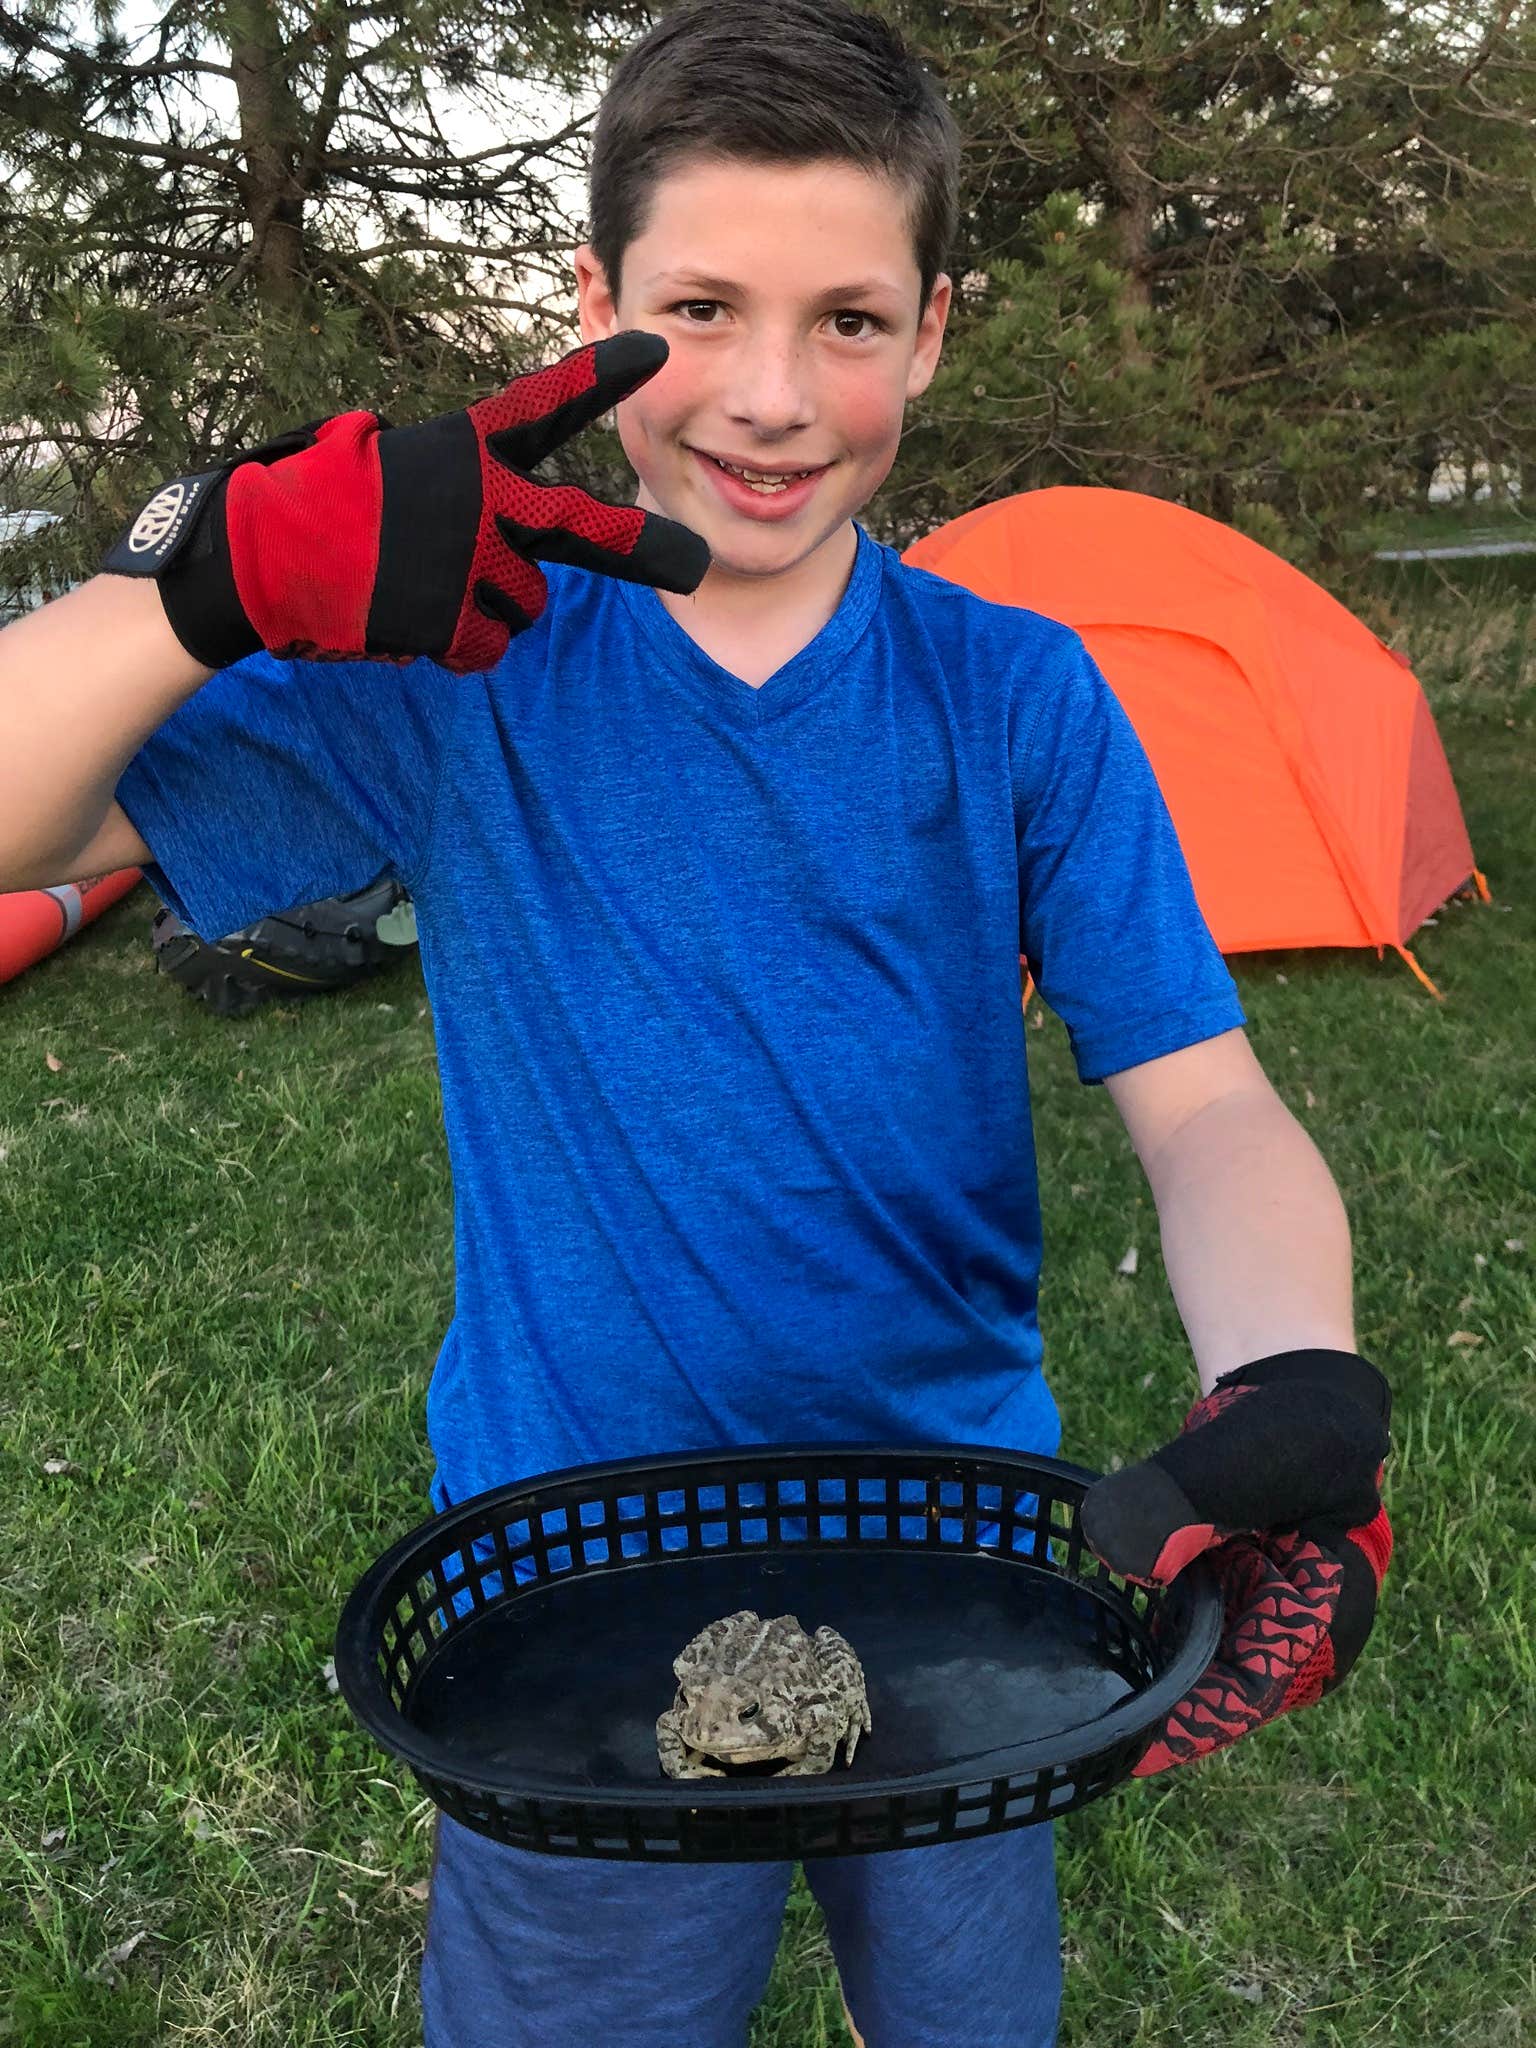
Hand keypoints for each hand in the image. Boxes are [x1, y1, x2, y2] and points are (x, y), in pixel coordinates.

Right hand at [102, 331, 708, 672]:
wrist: (264, 557)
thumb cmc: (331, 506)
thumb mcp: (407, 469)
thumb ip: (479, 493)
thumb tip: (528, 547)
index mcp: (467, 448)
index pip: (546, 405)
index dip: (603, 376)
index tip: (659, 351)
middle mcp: (481, 500)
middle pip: (587, 530)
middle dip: (647, 550)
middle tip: (696, 568)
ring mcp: (468, 560)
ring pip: (526, 605)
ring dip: (490, 608)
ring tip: (426, 588)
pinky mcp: (450, 616)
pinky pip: (487, 648)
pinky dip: (459, 646)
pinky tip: (413, 623)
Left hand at [1079, 1349, 1393, 1776]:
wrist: (1294, 1396)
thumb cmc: (1293, 1430)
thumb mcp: (1249, 1460)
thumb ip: (1186, 1503)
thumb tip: (1124, 1554)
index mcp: (1323, 1623)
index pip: (1246, 1692)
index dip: (1186, 1723)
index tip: (1124, 1748)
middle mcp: (1291, 1636)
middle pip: (1213, 1689)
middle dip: (1153, 1707)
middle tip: (1078, 1730)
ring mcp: (1256, 1615)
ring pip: (1189, 1662)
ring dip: (1141, 1671)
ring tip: (1071, 1701)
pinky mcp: (1222, 1592)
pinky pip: (1175, 1625)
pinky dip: (1138, 1629)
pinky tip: (1087, 1642)